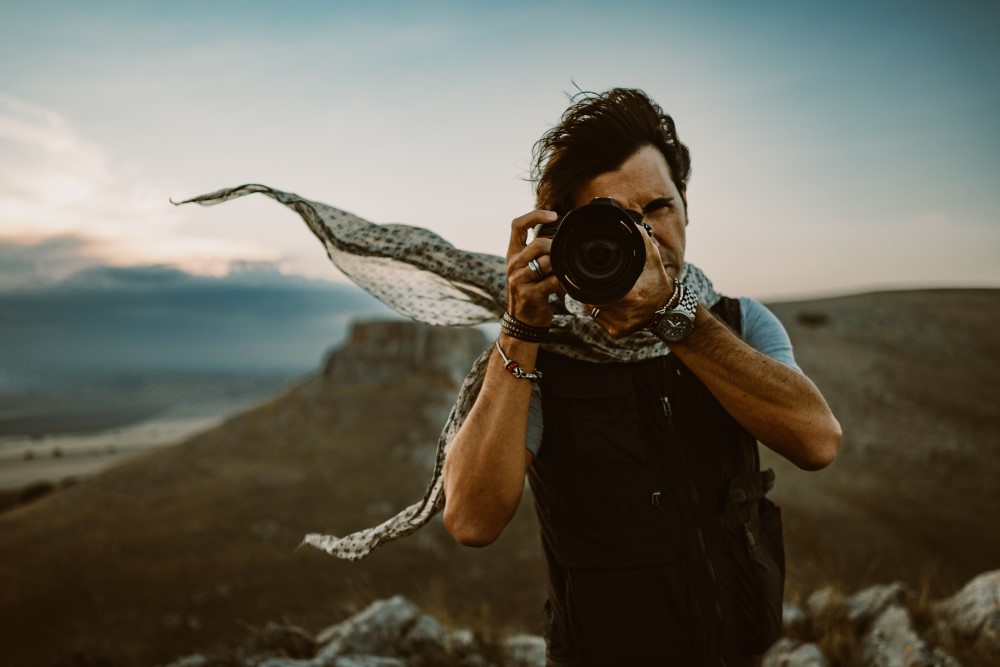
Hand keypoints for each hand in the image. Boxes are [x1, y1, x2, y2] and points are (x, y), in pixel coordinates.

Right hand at [506, 210, 562, 326]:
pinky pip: (552, 281)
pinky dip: (561, 282)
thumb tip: (559, 235)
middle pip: (537, 244)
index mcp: (513, 254)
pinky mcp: (530, 295)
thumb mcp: (526, 268)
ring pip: (546, 262)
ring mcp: (519, 280)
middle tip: (563, 255)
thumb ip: (537, 251)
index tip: (554, 216)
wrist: (523, 320)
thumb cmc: (530, 290)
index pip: (517, 225)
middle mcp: (513, 265)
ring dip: (559, 267)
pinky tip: (562, 287)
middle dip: (554, 247)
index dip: (535, 215)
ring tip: (562, 273)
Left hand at [584, 229, 672, 336]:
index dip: (586, 285)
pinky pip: (599, 320)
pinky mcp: (617, 333)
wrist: (667, 308)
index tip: (580, 277)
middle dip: (588, 290)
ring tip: (598, 289)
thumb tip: (629, 224)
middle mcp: (624, 316)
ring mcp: (620, 326)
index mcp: (631, 297)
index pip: (596, 292)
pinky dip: (598, 310)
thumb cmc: (657, 281)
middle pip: (592, 302)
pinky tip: (605, 301)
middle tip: (589, 281)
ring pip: (593, 311)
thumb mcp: (652, 258)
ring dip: (592, 300)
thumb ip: (641, 240)